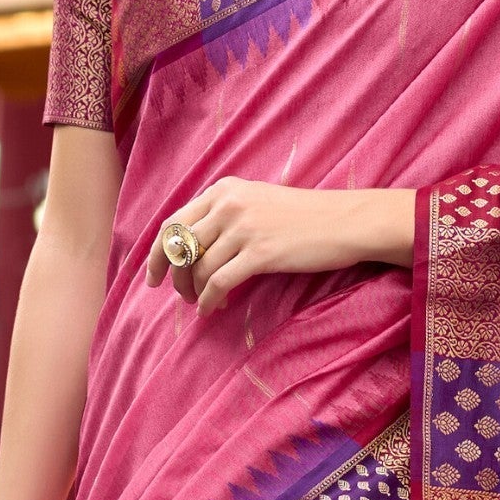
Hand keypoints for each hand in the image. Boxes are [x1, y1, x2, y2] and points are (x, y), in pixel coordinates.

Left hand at [146, 178, 414, 315]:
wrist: (345, 221)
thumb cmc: (305, 217)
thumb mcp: (259, 201)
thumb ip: (226, 214)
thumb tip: (195, 248)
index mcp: (224, 190)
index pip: (174, 223)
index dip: (157, 254)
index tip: (153, 276)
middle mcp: (228, 204)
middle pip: (180, 247)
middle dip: (173, 276)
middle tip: (178, 296)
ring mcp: (243, 227)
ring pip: (198, 267)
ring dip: (194, 292)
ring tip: (202, 304)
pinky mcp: (260, 252)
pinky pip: (219, 282)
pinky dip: (210, 300)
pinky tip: (213, 310)